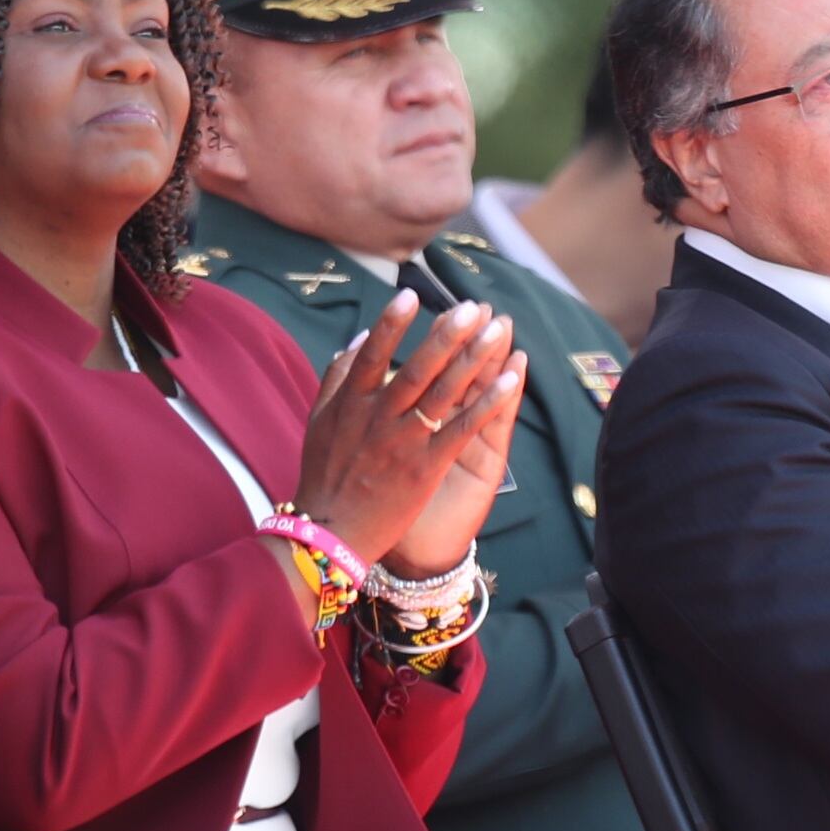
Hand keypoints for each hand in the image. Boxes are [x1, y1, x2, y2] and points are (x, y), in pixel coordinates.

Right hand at [292, 297, 513, 573]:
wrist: (330, 536)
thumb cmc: (325, 477)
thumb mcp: (320, 422)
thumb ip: (337, 377)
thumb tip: (359, 337)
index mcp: (351, 404)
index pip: (373, 355)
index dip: (392, 324)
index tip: (412, 294)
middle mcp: (378, 418)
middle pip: (418, 368)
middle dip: (448, 334)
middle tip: (473, 306)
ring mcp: (404, 443)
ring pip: (444, 392)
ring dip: (475, 358)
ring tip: (499, 329)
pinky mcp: (427, 467)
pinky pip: (463, 428)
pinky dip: (487, 403)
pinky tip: (510, 380)